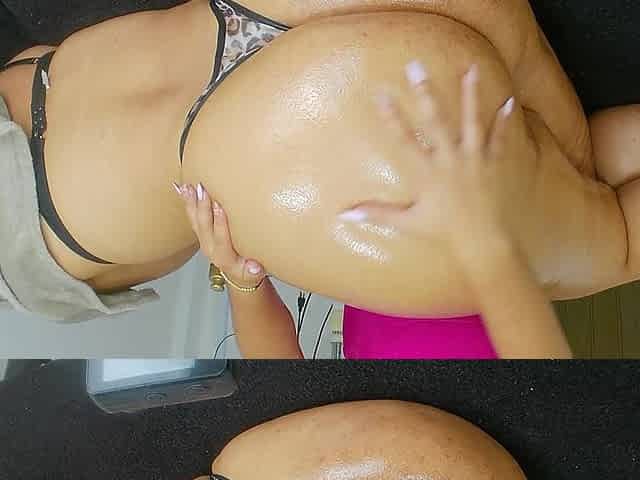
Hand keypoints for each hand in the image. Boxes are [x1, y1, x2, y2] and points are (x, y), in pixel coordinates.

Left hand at [176, 183, 266, 287]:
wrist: (237, 274)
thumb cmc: (248, 271)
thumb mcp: (254, 274)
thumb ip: (254, 272)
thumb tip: (255, 268)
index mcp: (224, 256)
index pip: (221, 238)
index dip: (220, 222)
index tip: (218, 206)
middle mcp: (210, 247)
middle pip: (204, 226)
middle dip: (202, 207)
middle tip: (202, 189)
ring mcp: (203, 240)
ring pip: (195, 220)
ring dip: (191, 203)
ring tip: (188, 186)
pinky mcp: (201, 233)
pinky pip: (192, 217)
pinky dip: (186, 202)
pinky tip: (181, 188)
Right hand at [339, 61, 516, 259]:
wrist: (483, 242)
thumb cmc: (443, 231)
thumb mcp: (407, 222)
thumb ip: (377, 213)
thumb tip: (344, 214)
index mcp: (427, 174)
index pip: (404, 140)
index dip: (391, 117)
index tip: (381, 94)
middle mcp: (450, 161)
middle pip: (436, 122)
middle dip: (425, 93)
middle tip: (417, 67)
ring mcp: (474, 160)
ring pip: (471, 122)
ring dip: (470, 95)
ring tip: (471, 69)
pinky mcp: (493, 163)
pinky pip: (500, 138)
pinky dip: (504, 120)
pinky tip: (509, 100)